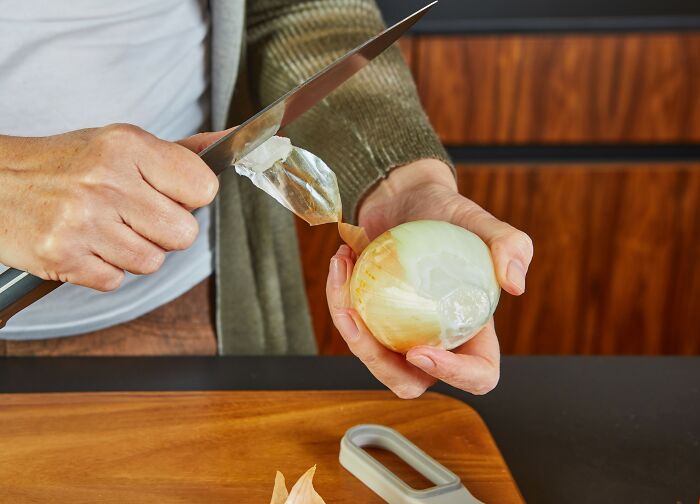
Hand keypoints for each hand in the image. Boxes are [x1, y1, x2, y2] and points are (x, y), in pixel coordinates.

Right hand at [0, 124, 228, 290]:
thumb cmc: (65, 164)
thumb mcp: (120, 143)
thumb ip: (178, 153)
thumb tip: (228, 144)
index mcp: (126, 146)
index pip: (202, 187)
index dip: (191, 198)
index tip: (170, 194)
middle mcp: (106, 181)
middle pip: (184, 234)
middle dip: (165, 232)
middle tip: (135, 216)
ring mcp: (83, 221)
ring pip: (152, 262)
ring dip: (134, 253)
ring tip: (106, 229)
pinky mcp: (62, 256)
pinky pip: (116, 281)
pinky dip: (104, 269)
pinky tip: (85, 245)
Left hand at [326, 159, 533, 397]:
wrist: (406, 197)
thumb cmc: (446, 212)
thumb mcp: (479, 220)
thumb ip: (510, 244)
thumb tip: (515, 286)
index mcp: (473, 330)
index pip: (477, 375)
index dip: (454, 376)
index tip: (421, 350)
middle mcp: (437, 340)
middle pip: (412, 381)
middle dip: (378, 364)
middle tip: (358, 320)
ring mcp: (401, 334)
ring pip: (373, 358)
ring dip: (348, 323)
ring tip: (341, 270)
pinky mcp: (371, 320)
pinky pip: (353, 325)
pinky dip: (339, 295)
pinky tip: (341, 260)